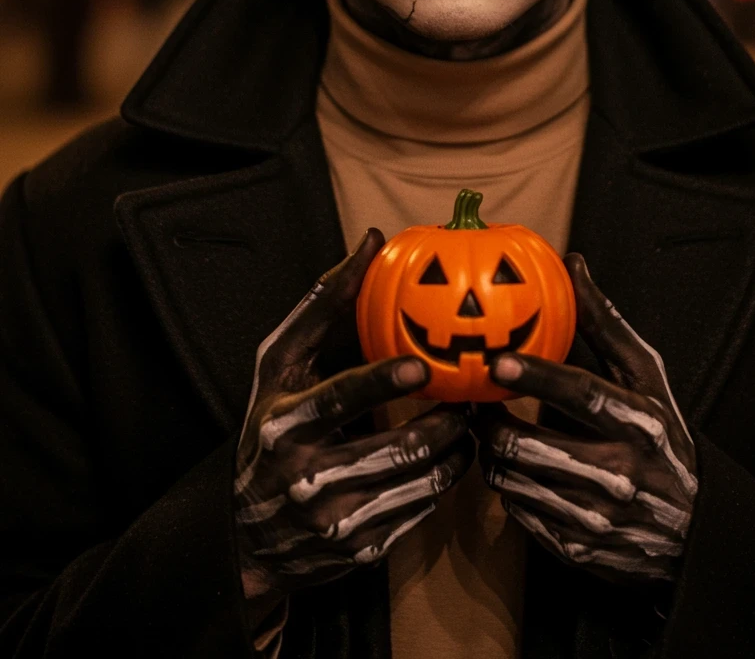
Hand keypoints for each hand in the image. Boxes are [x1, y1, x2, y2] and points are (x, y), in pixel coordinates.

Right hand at [234, 228, 473, 616]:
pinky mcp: (358, 549)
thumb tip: (372, 240)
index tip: (422, 365)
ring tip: (471, 421)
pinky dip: (444, 481)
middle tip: (469, 395)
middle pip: (392, 449)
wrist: (246, 533)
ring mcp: (334, 519)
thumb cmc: (270, 424)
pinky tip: (457, 456)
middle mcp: (305, 476)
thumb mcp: (280, 364)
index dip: (380, 383)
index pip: (337, 400)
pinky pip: (419, 512)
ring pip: (416, 483)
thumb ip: (325, 304)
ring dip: (455, 449)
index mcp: (283, 425)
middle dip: (442, 422)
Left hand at [475, 253, 696, 582]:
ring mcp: (598, 517)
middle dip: (488, 421)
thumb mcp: (647, 378)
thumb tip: (572, 263)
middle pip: (527, 444)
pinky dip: (509, 488)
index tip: (496, 361)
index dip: (535, 376)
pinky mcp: (578, 550)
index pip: (580, 394)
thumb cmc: (663, 437)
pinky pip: (518, 513)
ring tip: (490, 430)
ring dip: (491, 452)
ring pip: (512, 480)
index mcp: (640, 422)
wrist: (698, 531)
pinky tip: (516, 469)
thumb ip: (605, 324)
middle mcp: (621, 473)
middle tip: (476, 400)